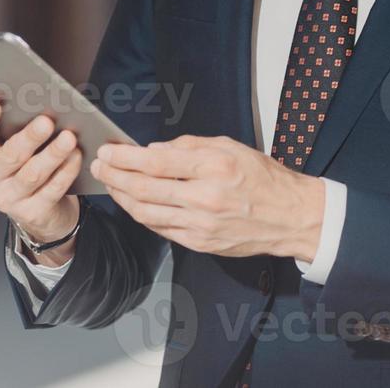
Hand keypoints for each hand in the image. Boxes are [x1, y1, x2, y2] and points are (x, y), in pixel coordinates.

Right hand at [0, 99, 81, 261]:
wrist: (42, 209)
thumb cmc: (28, 164)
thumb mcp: (15, 143)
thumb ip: (12, 121)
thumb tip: (13, 90)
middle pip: (9, 156)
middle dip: (29, 137)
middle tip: (47, 121)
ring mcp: (7, 198)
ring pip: (31, 174)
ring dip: (52, 154)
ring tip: (69, 138)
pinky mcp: (30, 212)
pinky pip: (51, 190)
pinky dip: (65, 172)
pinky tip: (77, 157)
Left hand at [93, 135, 323, 260]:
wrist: (289, 216)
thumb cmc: (264, 178)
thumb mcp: (231, 147)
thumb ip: (190, 147)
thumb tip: (154, 151)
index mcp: (215, 166)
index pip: (156, 161)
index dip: (125, 156)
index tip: (108, 150)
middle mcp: (205, 197)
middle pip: (144, 188)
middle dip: (115, 175)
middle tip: (99, 166)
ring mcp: (200, 224)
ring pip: (146, 212)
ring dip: (121, 197)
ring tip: (110, 184)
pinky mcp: (199, 243)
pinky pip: (160, 228)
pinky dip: (141, 214)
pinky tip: (133, 203)